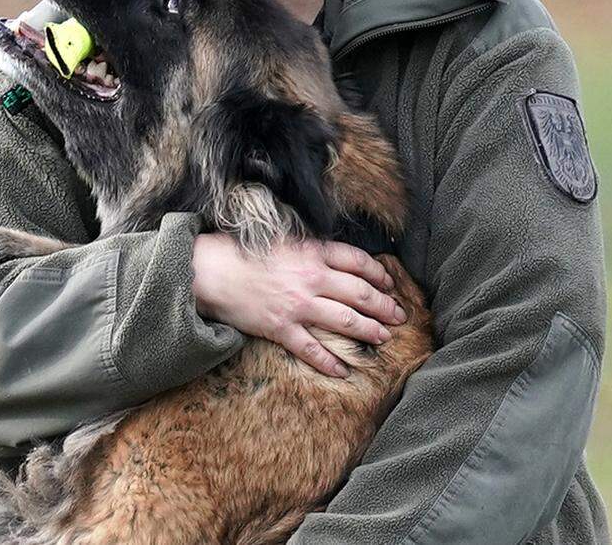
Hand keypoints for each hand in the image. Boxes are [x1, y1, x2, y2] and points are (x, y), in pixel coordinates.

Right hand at [191, 233, 404, 376]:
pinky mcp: (281, 329)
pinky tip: (344, 371)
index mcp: (313, 253)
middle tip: (400, 316)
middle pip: (360, 294)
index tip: (389, 285)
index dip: (379, 275)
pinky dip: (330, 362)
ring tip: (384, 338)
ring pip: (345, 321)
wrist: (212, 271)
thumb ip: (314, 250)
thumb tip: (339, 260)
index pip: (359, 262)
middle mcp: (312, 279)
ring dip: (369, 331)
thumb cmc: (245, 252)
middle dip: (385, 307)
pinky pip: (312, 350)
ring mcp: (298, 306)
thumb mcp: (285, 240)